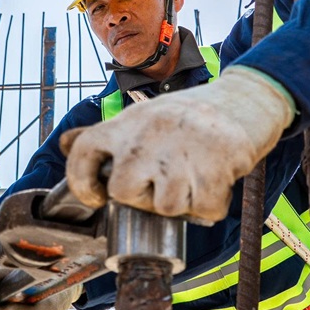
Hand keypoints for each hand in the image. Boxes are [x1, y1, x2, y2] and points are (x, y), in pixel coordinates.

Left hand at [62, 66, 294, 221]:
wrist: (245, 99)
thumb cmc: (189, 115)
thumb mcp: (143, 116)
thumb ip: (106, 137)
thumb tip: (65, 144)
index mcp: (127, 123)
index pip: (82, 151)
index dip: (81, 182)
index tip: (96, 196)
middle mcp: (148, 135)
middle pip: (123, 192)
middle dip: (142, 199)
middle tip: (162, 186)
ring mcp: (182, 151)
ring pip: (165, 207)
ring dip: (182, 204)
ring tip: (193, 180)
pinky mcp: (216, 166)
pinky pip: (204, 210)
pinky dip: (212, 206)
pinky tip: (215, 183)